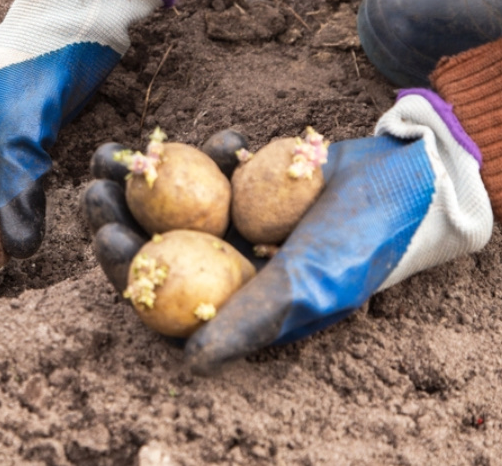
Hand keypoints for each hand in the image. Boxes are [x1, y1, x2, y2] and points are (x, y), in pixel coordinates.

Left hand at [88, 90, 492, 372]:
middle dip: (118, 217)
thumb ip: (250, 320)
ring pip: (168, 205)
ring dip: (141, 181)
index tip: (107, 237)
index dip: (127, 271)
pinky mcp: (246, 185)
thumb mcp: (308, 283)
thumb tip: (190, 362)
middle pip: (155, 246)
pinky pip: (206, 170)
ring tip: (115, 154)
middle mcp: (229, 266)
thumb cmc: (364, 240)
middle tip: (93, 186)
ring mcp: (235, 223)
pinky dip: (199, 153)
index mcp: (237, 302)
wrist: (408, 179)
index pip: (166, 297)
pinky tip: (209, 139)